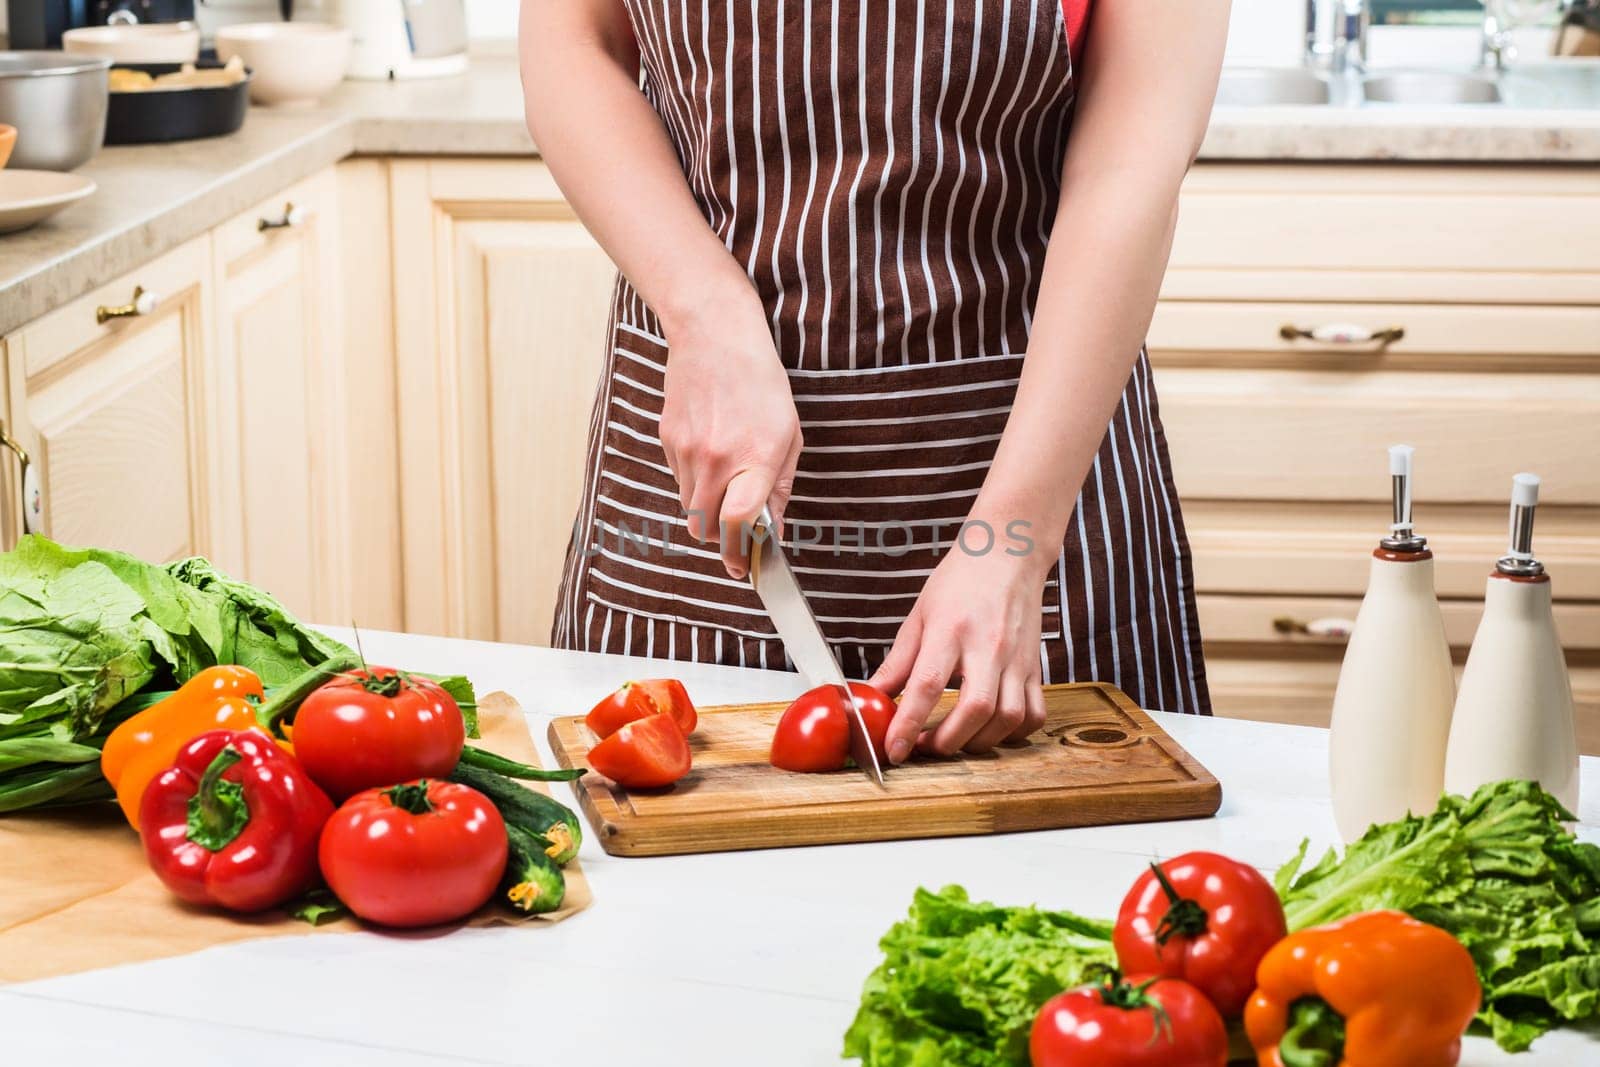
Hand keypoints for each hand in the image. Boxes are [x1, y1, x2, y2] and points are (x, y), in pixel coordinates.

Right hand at [659, 289, 802, 577]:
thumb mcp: (789, 435)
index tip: (745, 568)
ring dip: (709, 512)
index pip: (739, 523)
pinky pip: (679, 481)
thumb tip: (773, 530)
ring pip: (690, 508)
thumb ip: (779, 487)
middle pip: (707, 527)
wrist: (714, 336)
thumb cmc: (760, 384)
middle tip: (740, 539)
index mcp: (754, 456)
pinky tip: (712, 457)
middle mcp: (716, 458)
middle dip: (723, 540)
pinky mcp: (667, 440)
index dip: (741, 553)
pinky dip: (695, 484)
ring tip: (729, 486)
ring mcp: (686, 450)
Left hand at [869, 545, 1048, 762]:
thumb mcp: (919, 616)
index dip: (908, 724)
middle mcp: (988, 646)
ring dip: (978, 742)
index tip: (894, 750)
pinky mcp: (1035, 667)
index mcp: (950, 630)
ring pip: (1008, 718)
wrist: (1009, 554)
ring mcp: (1017, 658)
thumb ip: (897, 662)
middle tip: (923, 746)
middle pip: (974, 709)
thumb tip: (871, 696)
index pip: (927, 685)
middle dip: (946, 741)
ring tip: (953, 739)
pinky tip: (990, 730)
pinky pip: (1034, 714)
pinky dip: (1013, 734)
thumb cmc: (961, 581)